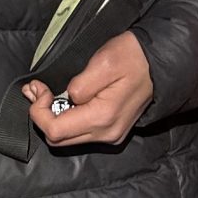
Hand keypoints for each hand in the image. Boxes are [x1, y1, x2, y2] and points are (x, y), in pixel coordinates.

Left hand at [22, 31, 154, 148]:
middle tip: (37, 90)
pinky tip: (63, 100)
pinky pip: (80, 133)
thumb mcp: (104, 62)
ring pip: (67, 138)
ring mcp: (110, 135)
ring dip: (52, 118)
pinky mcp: (112, 131)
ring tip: (46, 92)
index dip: (39, 111)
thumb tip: (67, 97)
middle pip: (57, 139)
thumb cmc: (132, 57)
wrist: (159, 62)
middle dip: (41, 115)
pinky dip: (66, 119)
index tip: (40, 88)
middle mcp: (106, 133)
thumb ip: (81, 84)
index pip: (54, 130)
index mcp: (102, 118)